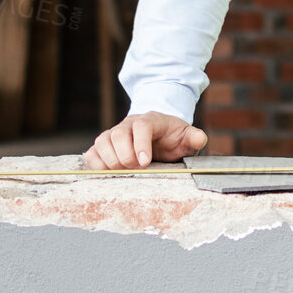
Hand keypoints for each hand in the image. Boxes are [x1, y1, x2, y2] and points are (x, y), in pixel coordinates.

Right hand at [83, 111, 207, 169]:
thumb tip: (200, 138)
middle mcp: (128, 124)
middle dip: (126, 157)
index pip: (141, 126)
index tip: (145, 163)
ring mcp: (113, 133)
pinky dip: (97, 164)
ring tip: (125, 172)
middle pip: (118, 135)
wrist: (158, 134)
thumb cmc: (172, 137)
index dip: (141, 144)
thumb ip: (193, 137)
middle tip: (137, 170)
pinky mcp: (103, 145)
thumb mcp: (185, 136)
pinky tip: (109, 173)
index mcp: (150, 120)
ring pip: (102, 142)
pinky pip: (92, 153)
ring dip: (111, 161)